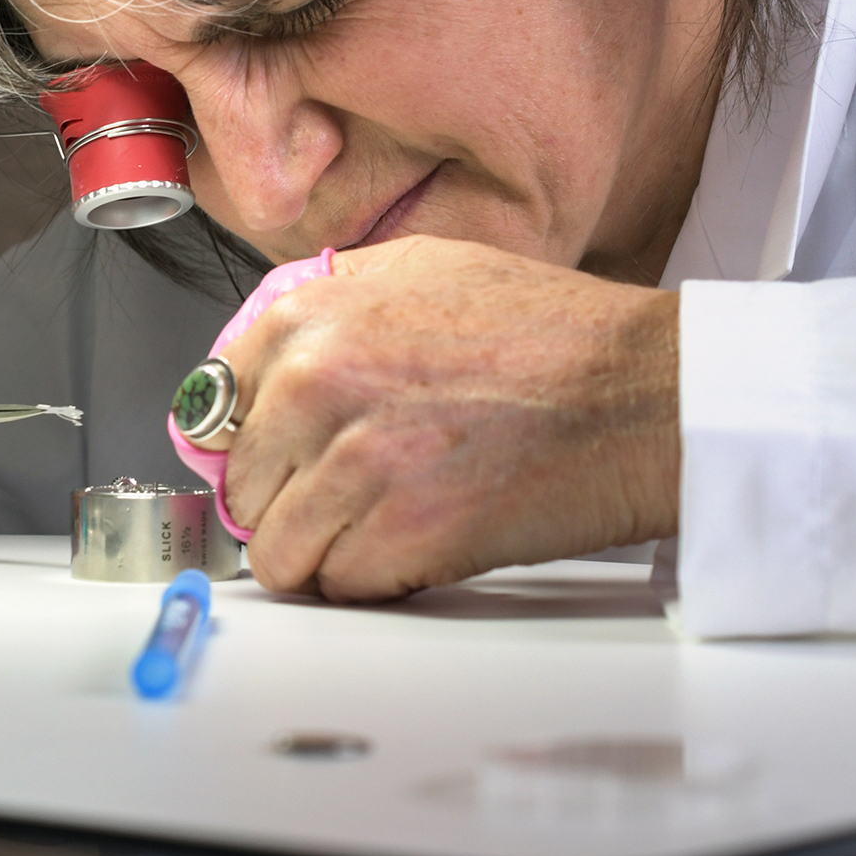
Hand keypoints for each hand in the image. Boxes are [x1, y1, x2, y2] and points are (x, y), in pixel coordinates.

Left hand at [214, 236, 678, 599]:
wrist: (643, 392)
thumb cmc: (553, 335)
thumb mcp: (424, 270)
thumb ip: (333, 309)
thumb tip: (269, 365)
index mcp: (313, 318)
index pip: (213, 408)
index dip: (255, 442)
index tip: (283, 459)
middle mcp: (319, 384)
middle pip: (242, 488)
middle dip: (291, 502)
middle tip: (357, 493)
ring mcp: (356, 464)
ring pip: (279, 552)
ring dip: (329, 551)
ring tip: (393, 520)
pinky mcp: (399, 535)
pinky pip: (341, 585)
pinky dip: (379, 579)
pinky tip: (427, 539)